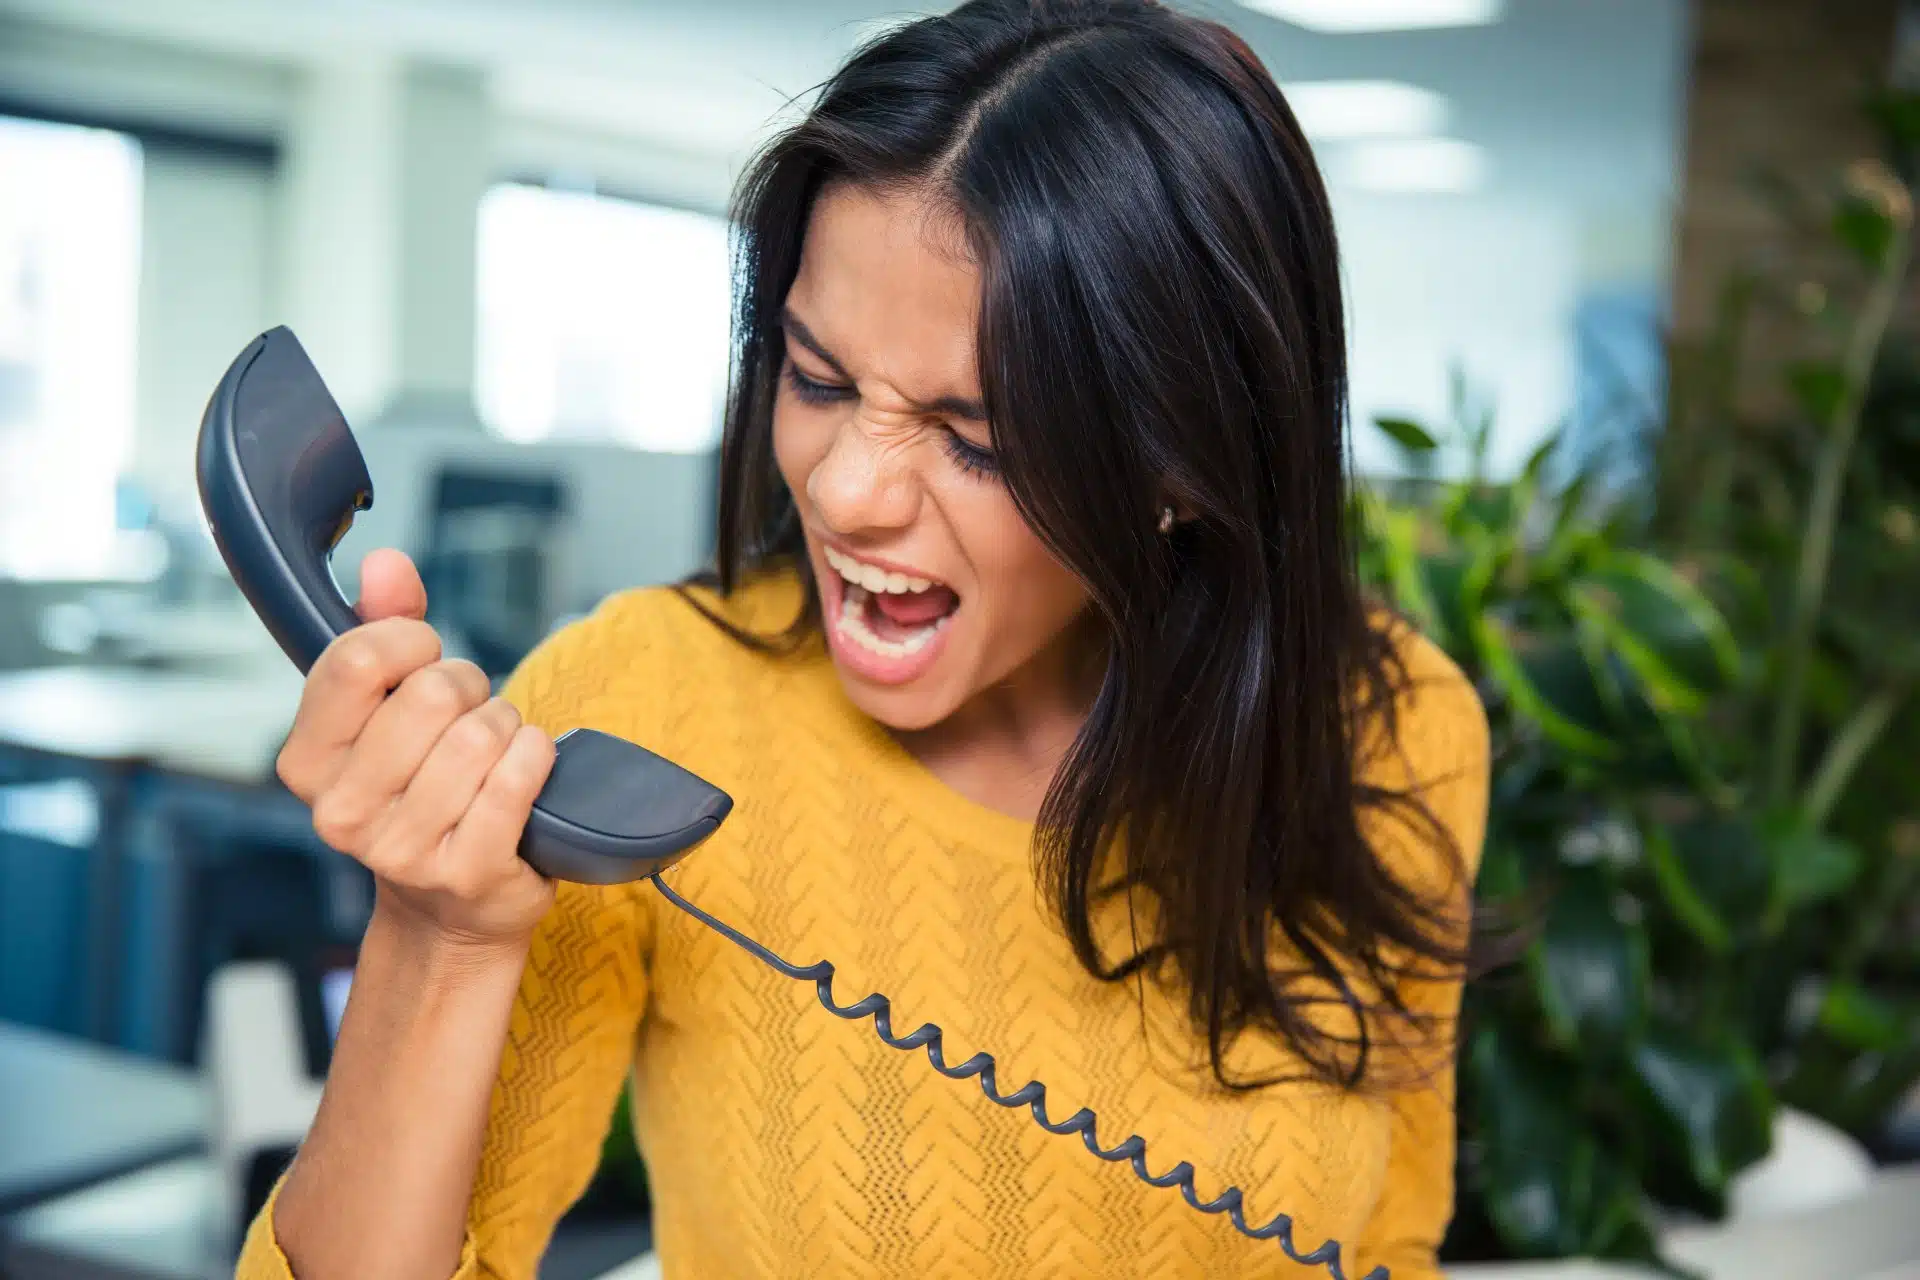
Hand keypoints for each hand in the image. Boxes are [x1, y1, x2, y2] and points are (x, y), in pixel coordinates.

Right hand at [276, 548, 556, 950]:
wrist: (448, 906)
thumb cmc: (420, 790)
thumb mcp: (387, 710)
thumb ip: (383, 626)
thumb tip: (386, 562)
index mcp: (306, 762)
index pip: (357, 659)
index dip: (410, 641)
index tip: (424, 658)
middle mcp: (341, 810)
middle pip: (433, 693)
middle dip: (470, 688)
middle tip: (469, 716)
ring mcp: (402, 848)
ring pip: (482, 734)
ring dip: (506, 726)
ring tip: (494, 750)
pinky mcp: (466, 870)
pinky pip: (519, 774)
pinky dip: (536, 757)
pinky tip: (524, 770)